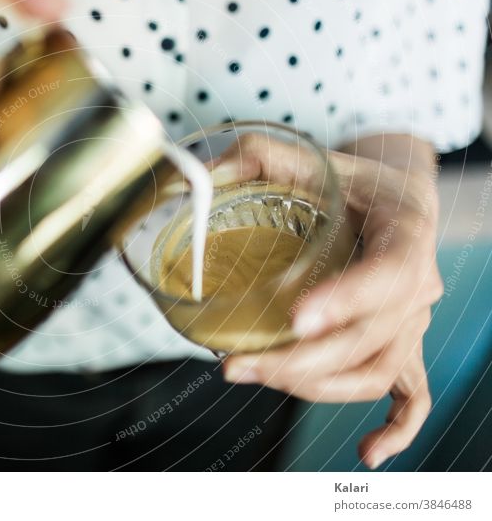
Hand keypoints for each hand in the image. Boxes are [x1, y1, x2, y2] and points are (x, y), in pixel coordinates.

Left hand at [219, 133, 441, 468]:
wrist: (392, 196)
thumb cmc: (350, 178)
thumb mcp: (310, 156)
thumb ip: (254, 158)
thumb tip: (189, 180)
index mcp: (405, 233)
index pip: (389, 272)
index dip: (347, 299)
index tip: (296, 317)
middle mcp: (418, 285)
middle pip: (369, 338)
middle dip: (300, 359)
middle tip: (237, 362)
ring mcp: (412, 321)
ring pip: (373, 370)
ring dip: (313, 385)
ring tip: (252, 375)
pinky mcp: (401, 343)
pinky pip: (411, 394)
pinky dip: (397, 428)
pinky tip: (367, 451)